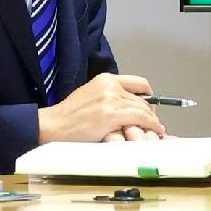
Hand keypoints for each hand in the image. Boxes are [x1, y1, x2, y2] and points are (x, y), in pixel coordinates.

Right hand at [36, 74, 162, 141]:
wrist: (54, 125)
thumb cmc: (69, 116)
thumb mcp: (91, 95)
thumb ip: (109, 96)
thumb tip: (127, 105)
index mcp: (106, 79)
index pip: (138, 83)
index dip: (149, 96)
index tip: (150, 107)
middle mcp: (110, 86)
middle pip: (142, 98)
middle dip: (151, 111)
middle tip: (154, 123)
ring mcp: (111, 100)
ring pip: (143, 108)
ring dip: (153, 120)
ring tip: (156, 129)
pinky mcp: (111, 115)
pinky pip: (140, 118)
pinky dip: (152, 125)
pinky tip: (156, 131)